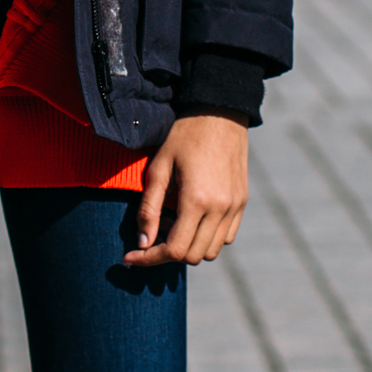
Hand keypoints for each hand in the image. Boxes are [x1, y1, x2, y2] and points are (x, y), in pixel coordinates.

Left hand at [125, 115, 248, 268]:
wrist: (220, 112)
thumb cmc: (184, 136)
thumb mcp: (158, 168)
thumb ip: (149, 208)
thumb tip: (143, 242)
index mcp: (197, 201)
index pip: (174, 250)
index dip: (149, 259)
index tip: (130, 257)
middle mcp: (220, 209)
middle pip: (192, 256)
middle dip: (166, 254)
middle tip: (149, 236)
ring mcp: (234, 207)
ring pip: (210, 251)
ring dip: (188, 247)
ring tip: (171, 224)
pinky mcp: (242, 202)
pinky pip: (226, 237)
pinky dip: (207, 238)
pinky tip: (192, 219)